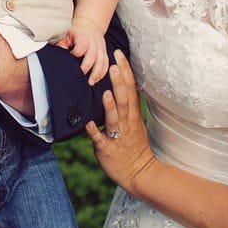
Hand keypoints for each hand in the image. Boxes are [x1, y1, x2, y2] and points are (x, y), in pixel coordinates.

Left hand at [66, 17, 108, 84]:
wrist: (89, 24)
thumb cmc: (76, 31)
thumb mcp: (67, 34)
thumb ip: (61, 44)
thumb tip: (57, 54)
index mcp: (83, 36)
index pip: (82, 46)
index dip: (76, 53)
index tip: (70, 56)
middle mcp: (94, 42)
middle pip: (93, 56)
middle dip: (87, 67)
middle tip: (80, 76)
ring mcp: (100, 48)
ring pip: (102, 61)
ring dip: (97, 73)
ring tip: (91, 82)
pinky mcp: (104, 52)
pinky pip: (106, 64)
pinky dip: (102, 72)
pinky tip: (97, 79)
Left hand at [85, 50, 155, 195]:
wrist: (139, 173)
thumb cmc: (134, 146)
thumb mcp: (135, 122)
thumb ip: (128, 104)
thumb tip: (123, 84)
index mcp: (132, 114)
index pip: (131, 88)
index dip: (126, 71)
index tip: (119, 54)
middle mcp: (127, 122)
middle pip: (124, 99)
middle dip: (119, 82)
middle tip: (113, 64)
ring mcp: (118, 136)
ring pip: (114, 118)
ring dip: (110, 105)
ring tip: (106, 91)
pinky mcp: (108, 149)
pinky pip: (101, 140)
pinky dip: (94, 132)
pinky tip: (88, 124)